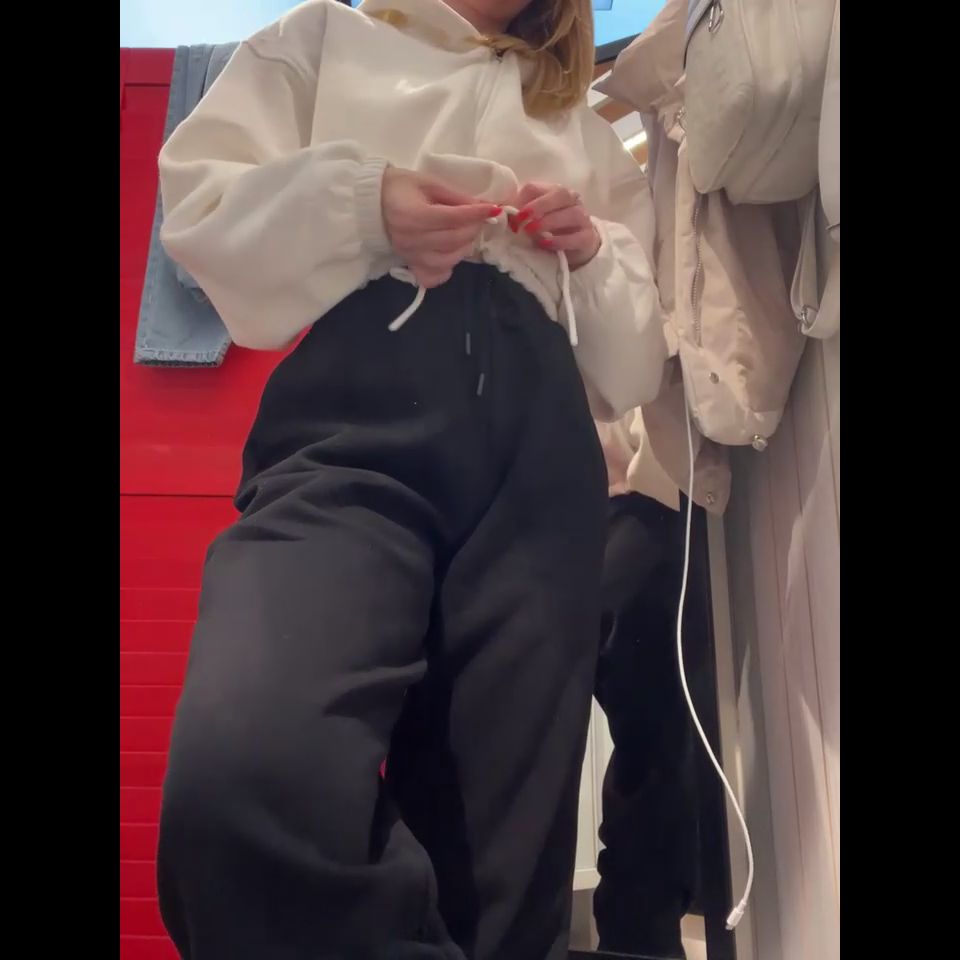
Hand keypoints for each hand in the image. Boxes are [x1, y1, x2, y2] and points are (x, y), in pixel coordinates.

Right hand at [381, 167, 500, 287]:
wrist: (370, 202)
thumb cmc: (399, 187)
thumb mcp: (428, 182)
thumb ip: (455, 196)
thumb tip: (481, 207)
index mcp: (413, 215)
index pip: (453, 218)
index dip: (476, 214)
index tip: (493, 208)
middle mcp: (410, 239)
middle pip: (453, 240)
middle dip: (473, 229)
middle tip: (479, 219)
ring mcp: (409, 255)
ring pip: (447, 260)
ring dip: (464, 248)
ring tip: (466, 234)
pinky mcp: (409, 264)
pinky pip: (432, 276)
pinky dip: (446, 270)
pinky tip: (450, 255)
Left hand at [510, 182, 600, 269]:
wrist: (577, 247)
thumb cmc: (551, 230)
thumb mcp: (533, 221)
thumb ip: (519, 215)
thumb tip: (500, 214)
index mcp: (554, 192)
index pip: (536, 188)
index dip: (521, 200)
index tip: (511, 215)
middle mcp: (572, 200)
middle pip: (560, 194)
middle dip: (539, 205)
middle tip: (523, 218)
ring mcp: (583, 218)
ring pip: (571, 213)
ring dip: (549, 221)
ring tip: (533, 232)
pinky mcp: (587, 237)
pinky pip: (576, 236)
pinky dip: (559, 240)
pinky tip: (546, 244)